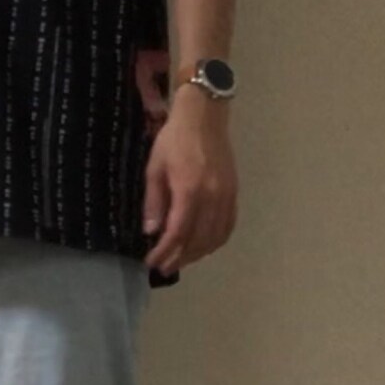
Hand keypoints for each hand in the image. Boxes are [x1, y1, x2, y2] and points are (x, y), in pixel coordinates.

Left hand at [142, 85, 237, 274]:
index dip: (164, 251)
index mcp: (190, 190)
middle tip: (163, 267)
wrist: (204, 117)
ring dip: (198, 254)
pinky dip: (215, 241)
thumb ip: (154, 202)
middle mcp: (212, 197)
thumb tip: (151, 232)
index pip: (178, 233)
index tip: (151, 262)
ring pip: (215, 237)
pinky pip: (228, 226)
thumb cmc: (174, 140)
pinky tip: (203, 246)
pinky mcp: (234, 193)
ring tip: (180, 260)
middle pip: (198, 240)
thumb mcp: (155, 168)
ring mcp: (226, 196)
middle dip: (180, 258)